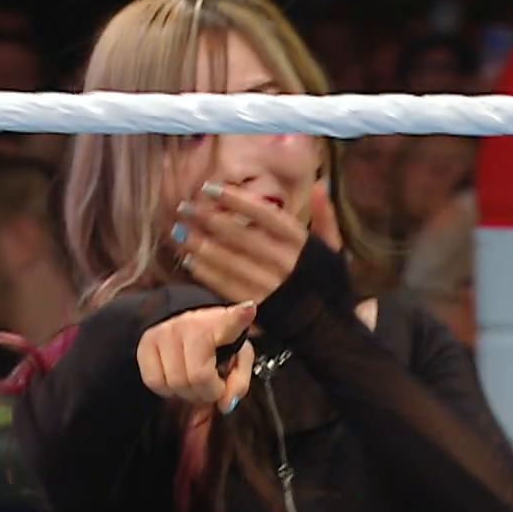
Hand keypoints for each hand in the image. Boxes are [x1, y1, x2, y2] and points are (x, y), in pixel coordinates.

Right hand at [135, 302, 256, 412]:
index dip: (240, 316)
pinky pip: (154, 382)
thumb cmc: (216, 343)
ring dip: (186, 394)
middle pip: (197, 377)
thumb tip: (225, 404)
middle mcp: (190, 325)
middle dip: (207, 393)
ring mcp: (165, 332)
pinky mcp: (146, 342)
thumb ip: (238, 383)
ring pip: (173, 383)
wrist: (184, 323)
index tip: (248, 310)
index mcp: (221, 323)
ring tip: (194, 384)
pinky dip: (167, 390)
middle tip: (211, 388)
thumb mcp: (237, 358)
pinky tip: (177, 380)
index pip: (231, 320)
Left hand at [173, 182, 328, 305]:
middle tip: (184, 207)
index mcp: (300, 242)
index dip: (235, 200)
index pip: (264, 214)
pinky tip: (189, 260)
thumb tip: (321, 183)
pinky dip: (206, 273)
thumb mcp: (333, 246)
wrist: (329, 327)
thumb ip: (325, 215)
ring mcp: (270, 285)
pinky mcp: (257, 306)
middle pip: (240, 235)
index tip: (210, 188)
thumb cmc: (327, 282)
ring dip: (201, 245)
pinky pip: (226, 286)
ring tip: (179, 231)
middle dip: (209, 219)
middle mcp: (284, 262)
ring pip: (229, 260)